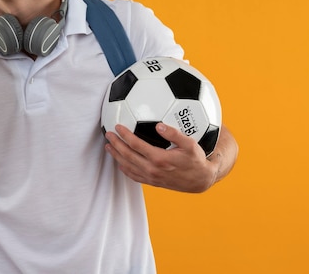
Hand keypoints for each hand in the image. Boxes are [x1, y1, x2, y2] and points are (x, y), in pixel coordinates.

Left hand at [105, 122, 219, 192]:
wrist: (201, 180)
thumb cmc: (196, 160)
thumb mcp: (190, 144)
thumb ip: (174, 134)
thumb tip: (159, 125)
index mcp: (159, 159)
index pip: (136, 145)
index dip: (125, 135)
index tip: (118, 127)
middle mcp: (153, 169)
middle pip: (128, 155)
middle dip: (116, 144)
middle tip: (108, 135)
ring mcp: (151, 177)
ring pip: (128, 166)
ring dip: (117, 156)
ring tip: (108, 147)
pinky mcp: (153, 182)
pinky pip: (134, 176)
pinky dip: (125, 169)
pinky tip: (120, 162)